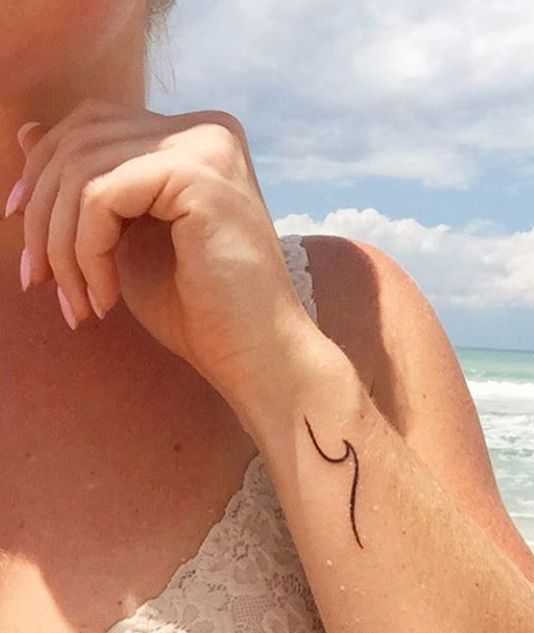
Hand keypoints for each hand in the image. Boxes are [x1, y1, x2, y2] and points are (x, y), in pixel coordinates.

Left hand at [4, 99, 311, 395]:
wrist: (258, 356)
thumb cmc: (201, 312)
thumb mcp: (127, 241)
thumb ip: (87, 188)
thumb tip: (27, 132)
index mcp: (195, 140)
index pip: (92, 126)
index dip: (43, 175)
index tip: (25, 240)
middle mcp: (205, 131)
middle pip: (80, 140)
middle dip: (42, 216)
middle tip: (37, 281)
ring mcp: (206, 147)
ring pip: (83, 171)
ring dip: (60, 246)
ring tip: (78, 303)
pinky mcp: (199, 175)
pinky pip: (101, 198)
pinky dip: (87, 255)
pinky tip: (105, 299)